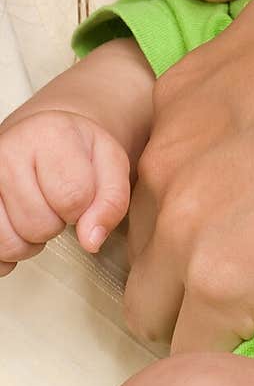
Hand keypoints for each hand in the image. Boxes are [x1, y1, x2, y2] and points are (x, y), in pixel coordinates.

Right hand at [0, 110, 131, 274]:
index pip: (73, 198)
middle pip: (40, 225)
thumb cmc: (77, 152)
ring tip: (38, 212)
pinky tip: (17, 225)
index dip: (83, 207)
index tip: (81, 191)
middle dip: (57, 223)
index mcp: (49, 134)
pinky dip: (8, 251)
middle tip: (56, 202)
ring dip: (31, 241)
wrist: (41, 137)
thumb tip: (91, 241)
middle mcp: (7, 152)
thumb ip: (112, 201)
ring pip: (11, 244)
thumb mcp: (111, 164)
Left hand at [124, 0, 253, 352]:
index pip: (161, 157)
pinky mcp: (225, 287)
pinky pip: (198, 346)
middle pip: (148, 231)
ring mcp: (189, 224)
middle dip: (189, 246)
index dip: (202, 178)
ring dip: (198, 305)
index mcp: (190, 87)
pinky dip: (228, 346)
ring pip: (159, 298)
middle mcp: (170, 154)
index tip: (252, 190)